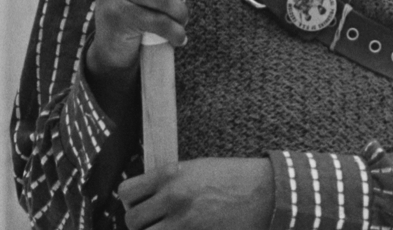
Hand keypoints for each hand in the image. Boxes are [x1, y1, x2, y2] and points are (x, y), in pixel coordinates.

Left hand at [119, 157, 273, 229]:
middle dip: (141, 223)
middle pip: (132, 220)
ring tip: (168, 228)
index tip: (141, 204)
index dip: (131, 200)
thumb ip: (169, 181)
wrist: (266, 192)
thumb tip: (146, 196)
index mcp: (171, 174)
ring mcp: (183, 223)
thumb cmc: (234, 177)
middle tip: (155, 222)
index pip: (126, 192)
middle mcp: (172, 198)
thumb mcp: (198, 168)